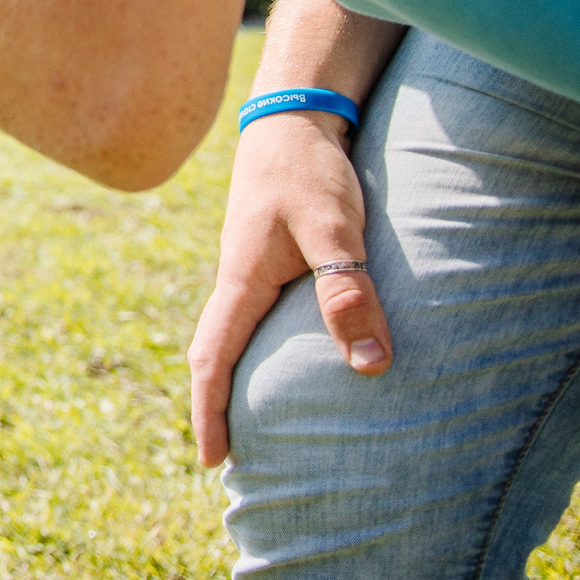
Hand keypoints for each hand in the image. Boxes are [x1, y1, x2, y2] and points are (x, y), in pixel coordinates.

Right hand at [186, 110, 391, 467]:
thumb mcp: (334, 231)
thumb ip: (349, 292)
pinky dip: (255, 347)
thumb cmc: (310, 172)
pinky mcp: (268, 256)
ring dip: (233, 376)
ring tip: (254, 416)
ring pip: (231, 333)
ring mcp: (249, 268)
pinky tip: (285, 355)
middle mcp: (237, 280)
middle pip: (212, 352)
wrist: (293, 117)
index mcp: (240, 282)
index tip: (214, 462)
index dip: (209, 412)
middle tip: (227, 455)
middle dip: (214, 404)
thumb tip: (370, 366)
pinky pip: (253, 315)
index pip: (213, 359)